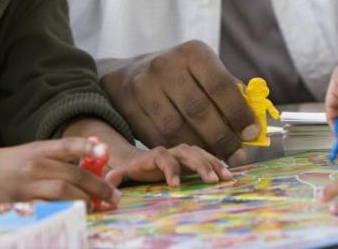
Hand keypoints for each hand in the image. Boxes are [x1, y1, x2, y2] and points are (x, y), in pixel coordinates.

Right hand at [0, 138, 120, 206]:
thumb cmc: (8, 166)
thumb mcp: (30, 153)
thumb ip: (58, 156)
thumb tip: (96, 153)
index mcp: (38, 149)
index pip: (68, 145)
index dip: (88, 146)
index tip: (105, 150)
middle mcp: (35, 164)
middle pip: (74, 173)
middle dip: (99, 186)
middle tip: (114, 197)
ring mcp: (27, 184)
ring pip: (64, 190)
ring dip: (85, 200)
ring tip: (94, 207)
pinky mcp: (19, 202)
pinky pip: (48, 207)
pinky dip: (64, 210)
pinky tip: (73, 215)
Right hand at [100, 40, 256, 163]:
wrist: (132, 74)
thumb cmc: (183, 76)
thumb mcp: (206, 72)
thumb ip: (231, 94)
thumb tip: (256, 125)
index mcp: (192, 52)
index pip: (220, 85)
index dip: (238, 113)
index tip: (251, 133)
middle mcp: (165, 66)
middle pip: (198, 110)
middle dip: (223, 137)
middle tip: (238, 153)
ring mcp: (143, 87)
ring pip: (177, 129)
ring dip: (202, 149)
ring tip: (219, 158)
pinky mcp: (130, 108)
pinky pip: (158, 138)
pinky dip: (180, 152)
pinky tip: (194, 157)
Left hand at [105, 143, 232, 186]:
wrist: (142, 160)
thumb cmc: (134, 169)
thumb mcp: (124, 172)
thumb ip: (117, 176)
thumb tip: (109, 180)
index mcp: (155, 156)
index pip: (163, 158)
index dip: (170, 170)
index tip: (175, 185)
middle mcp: (171, 151)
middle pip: (187, 153)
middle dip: (200, 165)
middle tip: (211, 181)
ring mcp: (183, 154)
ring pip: (200, 154)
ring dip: (213, 164)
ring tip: (225, 178)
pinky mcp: (192, 159)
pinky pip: (207, 158)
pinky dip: (217, 164)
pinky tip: (228, 174)